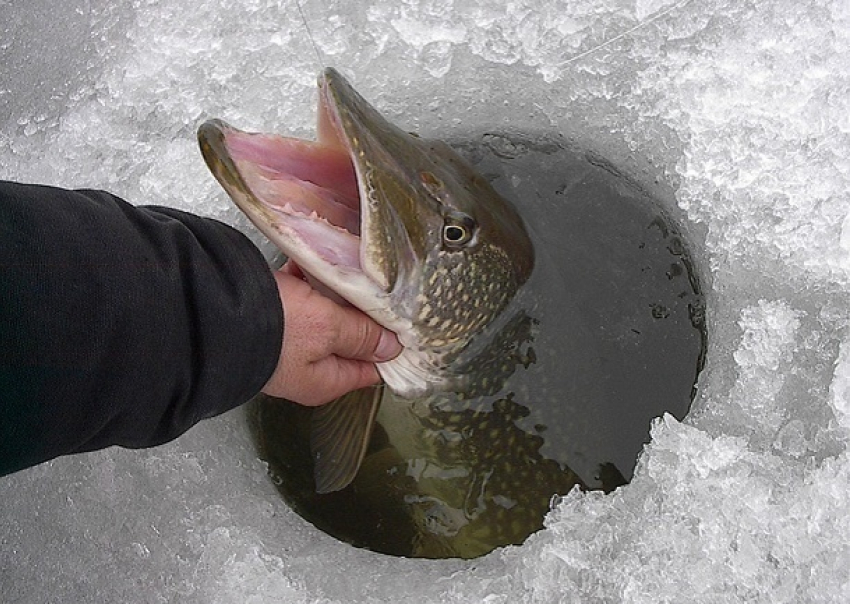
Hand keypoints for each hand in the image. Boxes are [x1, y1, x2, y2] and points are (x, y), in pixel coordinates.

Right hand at [261, 262, 401, 405]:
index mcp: (326, 382)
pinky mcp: (273, 320)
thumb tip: (392, 348)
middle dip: (363, 314)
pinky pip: (301, 302)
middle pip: (350, 341)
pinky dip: (309, 284)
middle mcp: (308, 369)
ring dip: (336, 295)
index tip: (406, 323)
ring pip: (327, 318)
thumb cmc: (273, 328)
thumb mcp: (328, 328)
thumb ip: (362, 335)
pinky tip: (310, 266)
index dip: (390, 347)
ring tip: (344, 271)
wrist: (212, 313)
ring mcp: (289, 345)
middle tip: (379, 289)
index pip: (371, 370)